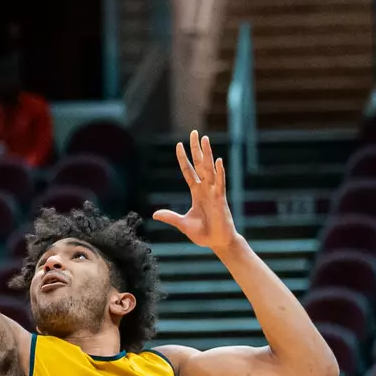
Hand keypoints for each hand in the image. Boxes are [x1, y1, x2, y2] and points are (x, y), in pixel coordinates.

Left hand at [152, 131, 238, 252]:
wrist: (218, 243)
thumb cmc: (203, 233)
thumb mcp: (183, 224)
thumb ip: (170, 217)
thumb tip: (154, 214)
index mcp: (197, 193)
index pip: (188, 172)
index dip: (183, 159)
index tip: (178, 145)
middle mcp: (205, 189)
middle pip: (199, 164)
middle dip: (196, 149)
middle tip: (194, 133)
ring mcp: (214, 192)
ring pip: (210, 169)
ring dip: (207, 154)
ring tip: (205, 139)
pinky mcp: (221, 200)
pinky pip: (220, 183)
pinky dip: (219, 172)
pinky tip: (218, 161)